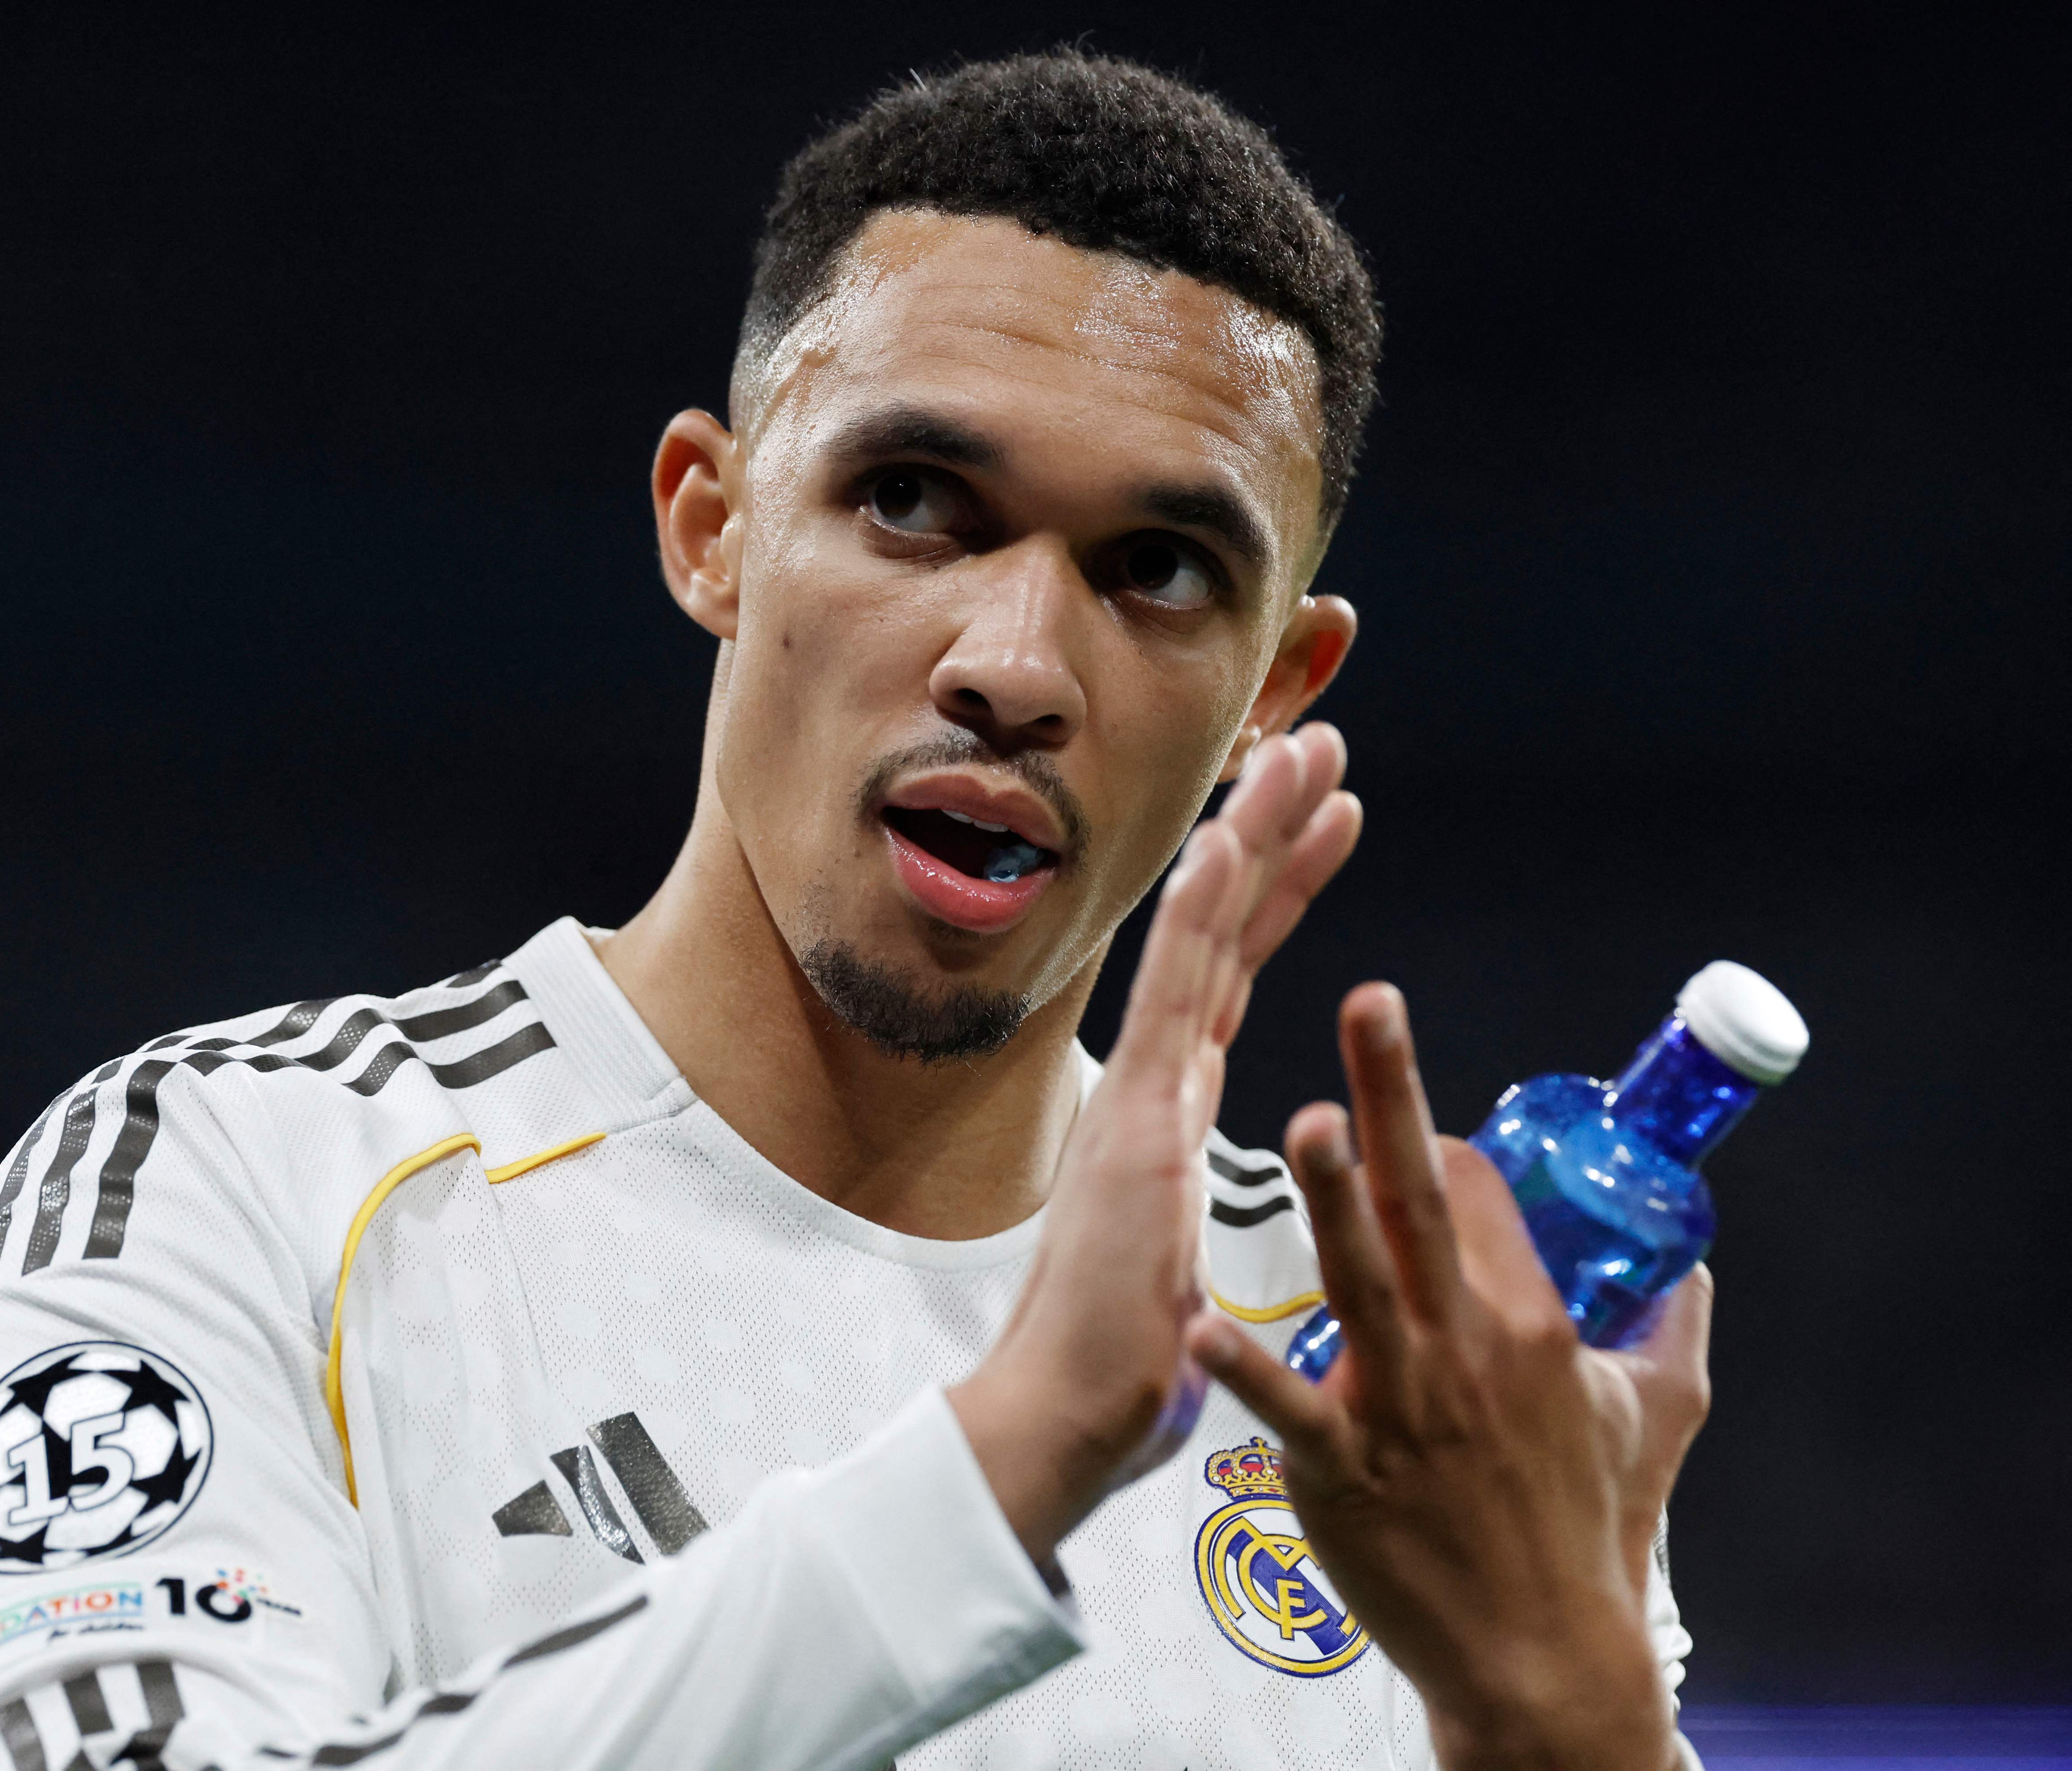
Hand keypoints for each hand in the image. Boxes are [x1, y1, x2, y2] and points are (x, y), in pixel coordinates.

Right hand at [949, 724, 1360, 1561]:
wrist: (1063, 1420)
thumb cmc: (1121, 1364)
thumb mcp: (1174, 1264)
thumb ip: (1184, 1217)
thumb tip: (1195, 1216)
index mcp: (1168, 1112)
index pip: (1231, 975)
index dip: (1276, 892)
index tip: (1321, 820)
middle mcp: (1151, 1086)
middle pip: (1219, 934)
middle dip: (1269, 834)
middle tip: (1316, 746)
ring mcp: (1141, 1096)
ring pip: (1198, 942)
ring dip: (1249, 844)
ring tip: (1297, 759)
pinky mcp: (1137, 1124)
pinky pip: (1173, 1001)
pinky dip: (1199, 918)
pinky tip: (1228, 849)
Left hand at [1186, 984, 1712, 1770]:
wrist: (1544, 1654)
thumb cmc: (1593, 1531)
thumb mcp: (1660, 1417)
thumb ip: (1673, 1331)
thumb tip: (1692, 1269)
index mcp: (1531, 1325)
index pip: (1478, 1198)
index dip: (1442, 1143)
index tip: (1414, 1119)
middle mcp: (1466, 1350)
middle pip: (1424, 1203)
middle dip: (1395, 1097)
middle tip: (1371, 1005)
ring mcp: (1402, 1409)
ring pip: (1360, 1280)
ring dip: (1330, 1198)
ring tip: (1302, 1120)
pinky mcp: (1342, 1471)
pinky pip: (1284, 1407)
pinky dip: (1242, 1367)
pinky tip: (1194, 1327)